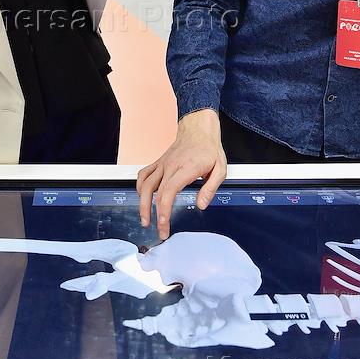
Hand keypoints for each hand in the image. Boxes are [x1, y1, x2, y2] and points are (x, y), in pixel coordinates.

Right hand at [138, 109, 226, 239]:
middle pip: (155, 193)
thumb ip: (210, 189)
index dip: (163, 209)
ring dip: (142, 203)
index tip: (163, 223)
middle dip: (153, 214)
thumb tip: (202, 205)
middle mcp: (170, 166)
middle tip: (157, 230)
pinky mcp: (158, 162)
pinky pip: (143, 175)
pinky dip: (139, 187)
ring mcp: (162, 164)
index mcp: (186, 168)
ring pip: (144, 184)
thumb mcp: (220, 169)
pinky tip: (142, 198)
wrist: (199, 129)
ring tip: (145, 219)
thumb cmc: (209, 148)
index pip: (169, 191)